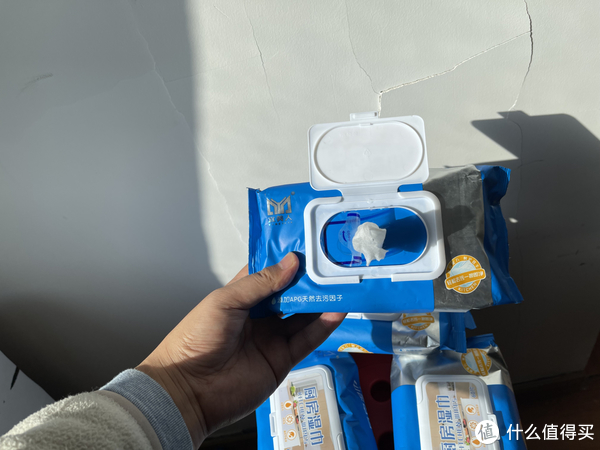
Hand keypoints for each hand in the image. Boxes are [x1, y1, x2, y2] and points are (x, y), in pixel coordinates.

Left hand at [136, 253, 345, 447]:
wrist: (189, 390)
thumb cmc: (196, 340)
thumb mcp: (225, 301)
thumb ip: (260, 283)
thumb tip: (291, 263)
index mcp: (240, 297)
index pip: (268, 273)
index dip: (286, 260)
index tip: (307, 246)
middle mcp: (258, 315)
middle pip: (290, 293)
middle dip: (309, 279)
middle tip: (330, 263)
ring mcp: (271, 337)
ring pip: (303, 315)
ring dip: (321, 301)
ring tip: (340, 284)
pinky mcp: (282, 359)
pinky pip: (307, 339)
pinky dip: (323, 326)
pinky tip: (336, 311)